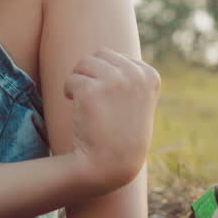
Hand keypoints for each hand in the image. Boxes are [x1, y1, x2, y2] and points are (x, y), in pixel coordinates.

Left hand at [63, 49, 160, 194]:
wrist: (112, 164)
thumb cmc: (122, 133)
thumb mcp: (137, 101)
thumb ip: (130, 76)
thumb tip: (105, 53)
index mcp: (149, 76)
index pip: (116, 56)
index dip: (106, 76)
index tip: (110, 101)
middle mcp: (135, 75)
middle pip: (99, 55)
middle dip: (90, 72)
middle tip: (92, 98)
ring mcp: (114, 81)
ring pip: (83, 63)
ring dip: (79, 80)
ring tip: (85, 102)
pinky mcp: (91, 91)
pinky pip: (71, 79)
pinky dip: (68, 92)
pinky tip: (77, 108)